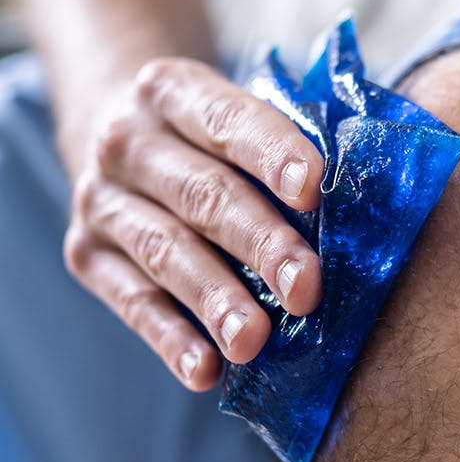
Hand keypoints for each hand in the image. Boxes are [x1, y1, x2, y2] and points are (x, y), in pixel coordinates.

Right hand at [63, 58, 324, 390]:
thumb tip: (370, 205)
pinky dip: (169, 338)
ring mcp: (102, 200)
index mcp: (173, 91)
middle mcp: (128, 141)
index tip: (314, 192)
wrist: (122, 140)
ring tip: (254, 341)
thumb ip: (290, 147)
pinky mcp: (87, 256)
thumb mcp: (238, 117)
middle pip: (203, 195)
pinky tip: (205, 370)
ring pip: (166, 253)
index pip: (229, 121)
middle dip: (260, 244)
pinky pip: (132, 303)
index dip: (273, 154)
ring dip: (215, 300)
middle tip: (306, 288)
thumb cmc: (214, 138)